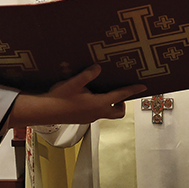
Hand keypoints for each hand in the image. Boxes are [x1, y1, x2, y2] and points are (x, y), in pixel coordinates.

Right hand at [8, 65, 143, 126]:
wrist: (45, 112)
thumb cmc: (60, 97)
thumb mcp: (74, 82)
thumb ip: (88, 75)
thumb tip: (98, 67)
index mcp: (99, 104)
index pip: (120, 96)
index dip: (132, 90)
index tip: (143, 87)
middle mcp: (97, 113)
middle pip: (118, 112)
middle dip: (122, 104)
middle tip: (119, 93)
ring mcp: (90, 118)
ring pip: (107, 113)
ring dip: (109, 105)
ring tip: (102, 92)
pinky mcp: (83, 119)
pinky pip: (97, 113)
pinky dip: (99, 106)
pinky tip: (88, 97)